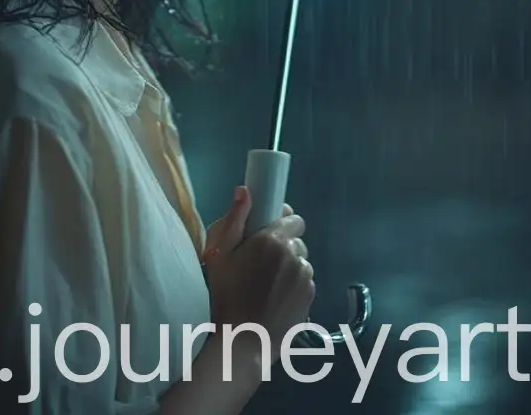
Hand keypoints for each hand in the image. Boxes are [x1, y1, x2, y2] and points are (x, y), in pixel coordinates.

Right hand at [201, 188, 315, 345]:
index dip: (280, 221)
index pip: (293, 218)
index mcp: (274, 241)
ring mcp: (306, 283)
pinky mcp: (310, 304)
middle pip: (296, 243)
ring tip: (267, 283)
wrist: (242, 340)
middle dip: (282, 246)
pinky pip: (304, 286)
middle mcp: (296, 259)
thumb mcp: (220, 252)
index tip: (266, 230)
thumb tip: (245, 191)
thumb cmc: (226, 293)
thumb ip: (235, 218)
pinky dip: (293, 288)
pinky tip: (274, 299)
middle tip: (260, 260)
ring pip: (301, 265)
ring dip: (289, 268)